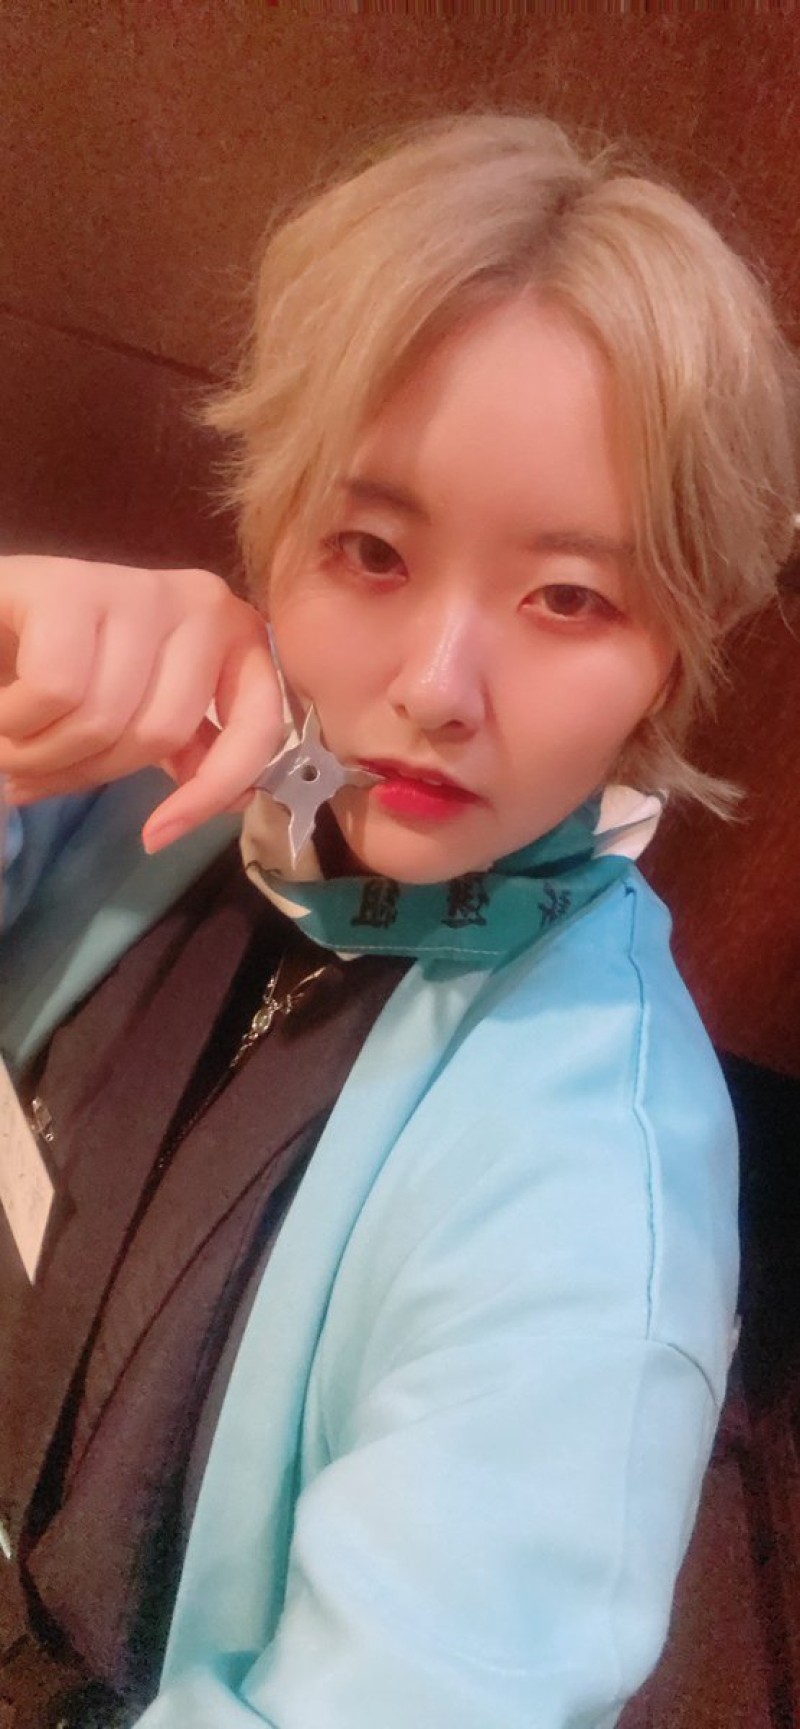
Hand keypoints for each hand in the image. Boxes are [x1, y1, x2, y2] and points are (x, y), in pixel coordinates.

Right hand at [0, 556, 283, 848]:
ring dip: (39, 754)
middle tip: (38, 773)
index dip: (210, 794)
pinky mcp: (68, 585)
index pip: (258, 727)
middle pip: (160, 733)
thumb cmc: (68, 662)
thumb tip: (236, 801)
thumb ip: (189, 749)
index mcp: (235, 634)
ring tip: (13, 744)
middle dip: (87, 771)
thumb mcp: (143, 708)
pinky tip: (3, 712)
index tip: (154, 838)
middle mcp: (200, 600)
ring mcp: (136, 586)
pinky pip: (54, 691)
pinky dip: (15, 722)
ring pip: (102, 718)